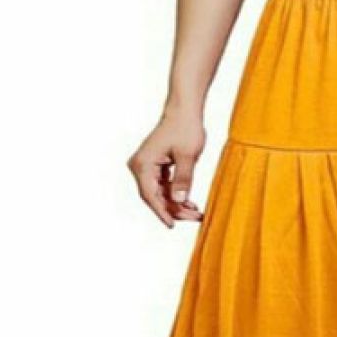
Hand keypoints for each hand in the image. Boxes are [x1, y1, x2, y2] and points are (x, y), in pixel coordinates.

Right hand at [127, 110, 206, 227]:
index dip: (162, 212)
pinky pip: (164, 187)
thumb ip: (183, 179)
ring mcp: (147, 167)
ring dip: (177, 205)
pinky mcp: (155, 167)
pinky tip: (190, 203)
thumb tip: (178, 200)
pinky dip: (176, 195)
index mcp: (143, 164)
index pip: (150, 196)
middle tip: (195, 218)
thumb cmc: (185, 128)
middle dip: (175, 210)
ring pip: (161, 194)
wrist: (185, 110)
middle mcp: (140, 167)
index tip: (172, 225)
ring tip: (196, 212)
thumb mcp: (187, 156)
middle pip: (155, 198)